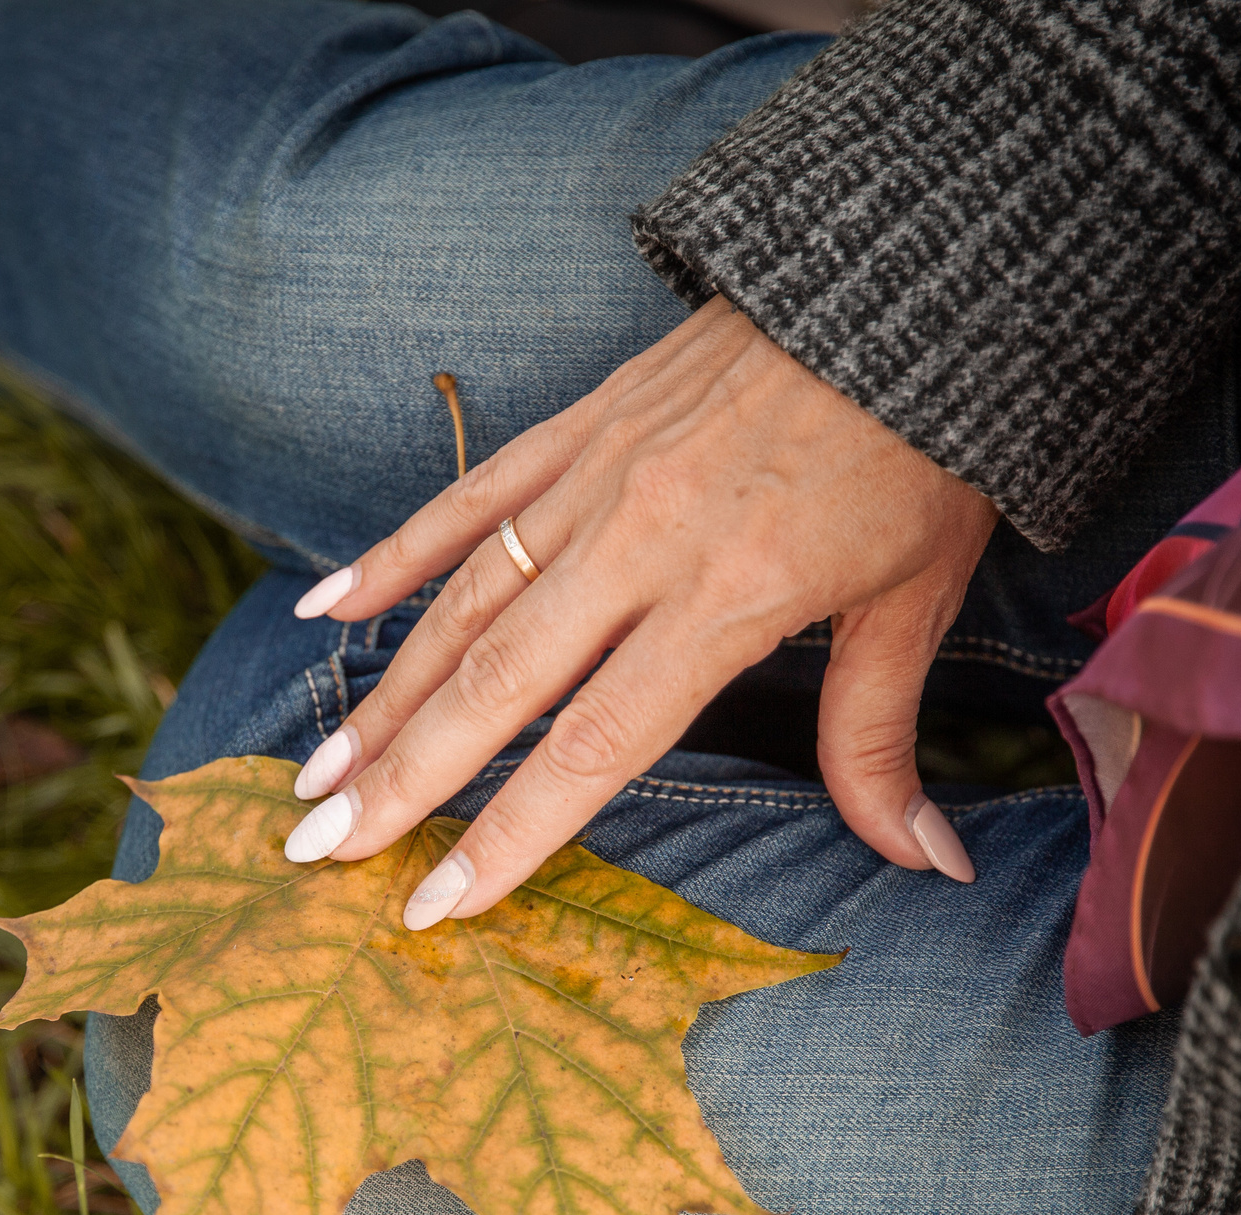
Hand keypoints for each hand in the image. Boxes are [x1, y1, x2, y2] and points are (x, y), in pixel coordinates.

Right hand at [282, 295, 999, 928]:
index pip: (593, 745)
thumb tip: (926, 864)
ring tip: (314, 769)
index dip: (510, 835)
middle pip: (496, 685)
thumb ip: (879, 740)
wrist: (904, 282)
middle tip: (319, 850)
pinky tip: (325, 610)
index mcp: (726, 600)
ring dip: (382, 694)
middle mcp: (639, 544)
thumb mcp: (914, 603)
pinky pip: (466, 499)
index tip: (437, 905)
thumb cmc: (921, 454)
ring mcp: (595, 478)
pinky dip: (391, 556)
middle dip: (402, 779)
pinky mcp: (579, 425)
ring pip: (462, 604)